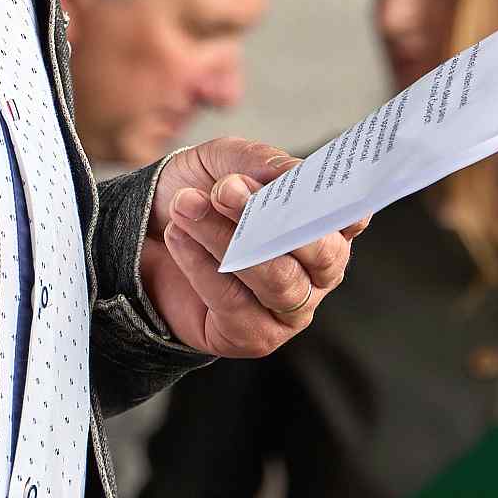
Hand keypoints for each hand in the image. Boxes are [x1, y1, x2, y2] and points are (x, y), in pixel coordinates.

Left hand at [141, 137, 360, 358]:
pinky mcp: (253, 336)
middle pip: (320, 253)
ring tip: (186, 205)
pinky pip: (234, 302)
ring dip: (225, 238)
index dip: (334, 202)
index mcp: (325, 226)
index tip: (299, 181)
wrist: (146, 234)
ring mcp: (291, 310)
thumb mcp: (226, 161)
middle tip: (225, 189)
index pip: (351, 217)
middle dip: (270, 217)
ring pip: (275, 278)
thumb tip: (291, 173)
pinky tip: (178, 235)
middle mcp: (318, 273)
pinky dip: (201, 264)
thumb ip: (260, 162)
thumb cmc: (202, 193)